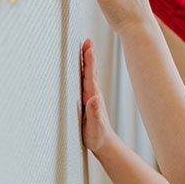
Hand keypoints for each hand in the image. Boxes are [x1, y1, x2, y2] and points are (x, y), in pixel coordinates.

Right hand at [81, 38, 115, 153]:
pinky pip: (85, 81)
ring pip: (88, 75)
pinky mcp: (88, 99)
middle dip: (88, 56)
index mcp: (92, 98)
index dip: (89, 62)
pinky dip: (83, 71)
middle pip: (90, 71)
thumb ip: (95, 114)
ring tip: (84, 47)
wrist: (103, 143)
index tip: (88, 48)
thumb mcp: (94, 127)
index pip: (90, 76)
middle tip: (87, 40)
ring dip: (86, 60)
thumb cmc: (96, 136)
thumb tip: (94, 99)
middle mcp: (93, 94)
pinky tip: (81, 66)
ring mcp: (91, 96)